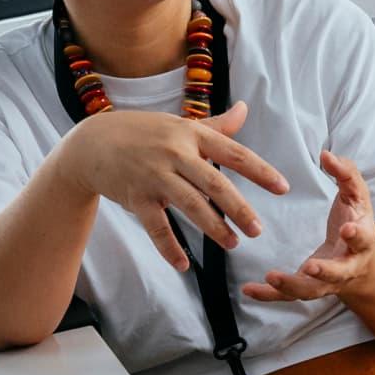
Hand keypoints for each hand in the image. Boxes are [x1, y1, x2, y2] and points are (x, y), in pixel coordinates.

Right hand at [58, 100, 287, 271]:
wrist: (91, 143)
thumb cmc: (142, 132)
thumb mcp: (179, 124)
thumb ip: (216, 125)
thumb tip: (245, 109)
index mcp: (191, 134)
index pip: (233, 153)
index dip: (260, 171)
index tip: (283, 188)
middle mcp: (175, 153)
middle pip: (214, 183)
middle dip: (239, 208)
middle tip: (258, 230)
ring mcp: (154, 176)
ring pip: (189, 205)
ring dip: (213, 227)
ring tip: (234, 244)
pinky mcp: (136, 196)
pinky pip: (156, 226)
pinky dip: (169, 247)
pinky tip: (183, 265)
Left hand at [242, 150, 374, 302]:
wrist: (365, 267)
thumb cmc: (358, 223)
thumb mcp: (358, 197)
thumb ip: (346, 174)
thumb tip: (327, 155)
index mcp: (362, 242)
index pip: (362, 239)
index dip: (356, 235)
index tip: (347, 229)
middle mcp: (347, 266)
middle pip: (338, 273)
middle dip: (326, 271)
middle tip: (311, 267)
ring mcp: (327, 281)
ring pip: (311, 290)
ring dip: (292, 285)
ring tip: (271, 277)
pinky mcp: (308, 287)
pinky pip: (288, 296)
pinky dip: (268, 295)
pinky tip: (248, 289)